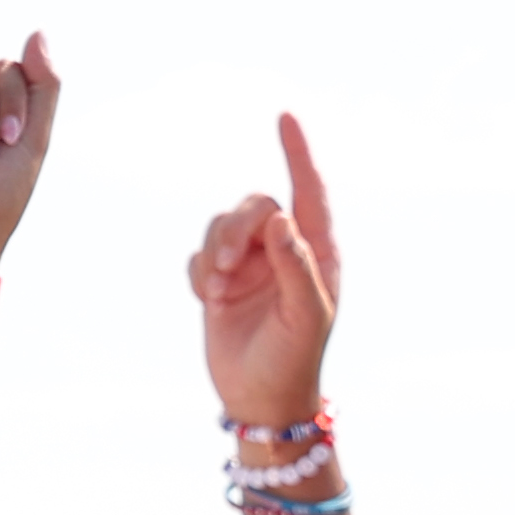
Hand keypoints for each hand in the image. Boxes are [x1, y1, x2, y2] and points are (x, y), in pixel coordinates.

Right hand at [190, 112, 342, 429]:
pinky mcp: (219, 283)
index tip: (285, 117)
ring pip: (222, 227)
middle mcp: (284, 251)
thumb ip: (296, 265)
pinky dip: (198, 275)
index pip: (309, 190)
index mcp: (316, 251)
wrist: (261, 398)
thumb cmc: (295, 357)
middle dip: (234, 229)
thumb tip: (280, 219)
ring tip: (217, 289)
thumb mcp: (305, 314)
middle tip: (225, 267)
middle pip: (254, 205)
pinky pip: (198, 256)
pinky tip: (208, 301)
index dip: (298, 153)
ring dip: (213, 252)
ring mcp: (251, 266)